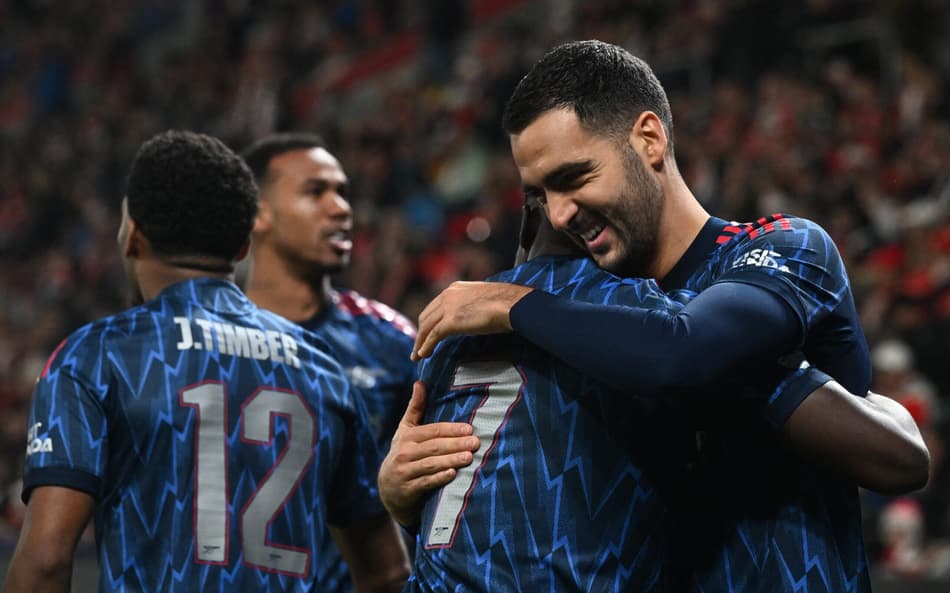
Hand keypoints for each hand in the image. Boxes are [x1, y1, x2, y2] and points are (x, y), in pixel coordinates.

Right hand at [378, 382, 479, 526]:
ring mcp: (405, 471)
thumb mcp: (406, 430)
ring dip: (450, 460)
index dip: (450, 430)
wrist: (389, 488)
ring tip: (469, 457)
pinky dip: (438, 478)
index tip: (469, 429)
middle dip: (456, 444)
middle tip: (475, 443)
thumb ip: (415, 407)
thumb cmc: (404, 453)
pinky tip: (452, 474)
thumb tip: (420, 382)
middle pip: (434, 447)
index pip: (432, 431)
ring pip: (431, 464)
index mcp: (407, 436)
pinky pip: (425, 482)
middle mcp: (404, 452)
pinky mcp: (407, 489)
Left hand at [412, 281, 532, 360]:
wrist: (512, 304)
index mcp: (455, 288)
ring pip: (426, 327)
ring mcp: (448, 307)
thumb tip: (473, 315)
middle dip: (421, 332)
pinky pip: (432, 336)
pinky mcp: (450, 321)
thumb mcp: (483, 299)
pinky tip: (422, 355)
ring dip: (420, 342)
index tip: (427, 331)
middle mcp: (448, 295)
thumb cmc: (506, 302)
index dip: (429, 320)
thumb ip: (472, 305)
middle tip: (420, 345)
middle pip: (426, 315)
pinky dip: (425, 346)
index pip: (435, 305)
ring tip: (417, 356)